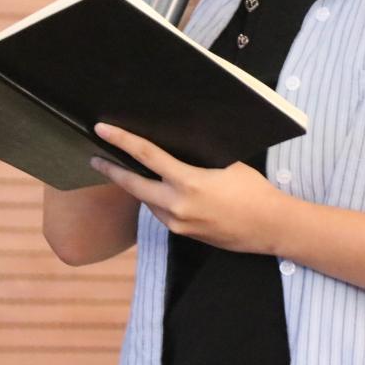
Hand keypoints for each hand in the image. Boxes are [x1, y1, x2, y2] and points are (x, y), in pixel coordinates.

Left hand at [89, 122, 293, 255]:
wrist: (269, 227)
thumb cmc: (253, 190)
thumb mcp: (225, 164)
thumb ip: (195, 160)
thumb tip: (174, 149)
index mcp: (188, 183)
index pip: (147, 156)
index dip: (122, 141)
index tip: (103, 130)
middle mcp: (176, 206)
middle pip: (133, 185)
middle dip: (112, 170)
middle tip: (95, 158)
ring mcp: (178, 224)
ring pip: (147, 201)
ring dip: (138, 186)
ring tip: (130, 170)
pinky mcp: (183, 234)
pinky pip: (161, 213)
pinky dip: (156, 199)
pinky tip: (160, 190)